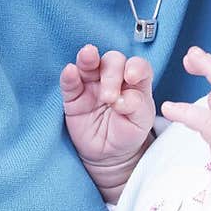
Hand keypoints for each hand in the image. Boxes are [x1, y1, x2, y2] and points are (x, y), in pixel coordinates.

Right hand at [60, 45, 155, 190]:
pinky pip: (70, 83)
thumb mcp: (141, 123)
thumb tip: (124, 98)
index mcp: (135, 82)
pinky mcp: (74, 96)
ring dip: (88, 58)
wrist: (108, 154)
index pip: (137, 65)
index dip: (135, 67)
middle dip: (111, 74)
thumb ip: (138, 107)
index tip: (132, 77)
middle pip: (113, 61)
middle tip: (109, 98)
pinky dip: (69, 76)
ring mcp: (92, 85)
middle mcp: (114, 78)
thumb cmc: (128, 133)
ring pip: (89, 64)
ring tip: (88, 55)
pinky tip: (70, 71)